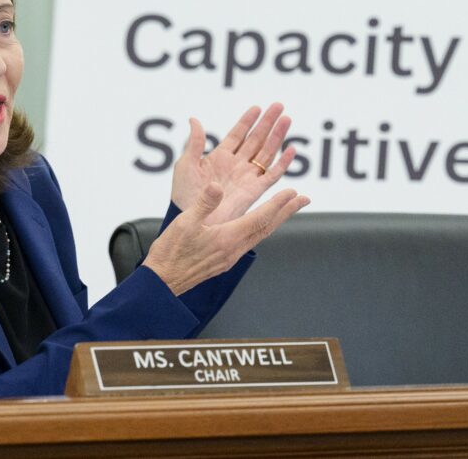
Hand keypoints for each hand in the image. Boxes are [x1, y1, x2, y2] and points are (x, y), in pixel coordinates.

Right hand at [144, 182, 308, 294]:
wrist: (163, 281)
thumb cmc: (171, 253)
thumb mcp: (185, 223)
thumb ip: (203, 204)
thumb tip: (217, 186)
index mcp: (228, 238)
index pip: (260, 218)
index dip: (277, 204)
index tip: (292, 192)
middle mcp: (234, 249)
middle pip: (267, 227)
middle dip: (286, 212)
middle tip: (303, 200)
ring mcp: (230, 256)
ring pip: (260, 235)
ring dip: (275, 220)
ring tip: (286, 209)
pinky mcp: (224, 260)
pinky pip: (250, 241)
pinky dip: (260, 228)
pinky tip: (258, 225)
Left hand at [171, 104, 296, 225]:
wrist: (191, 217)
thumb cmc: (184, 194)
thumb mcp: (186, 164)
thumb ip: (194, 143)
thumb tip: (194, 119)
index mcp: (220, 156)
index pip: (237, 134)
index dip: (247, 121)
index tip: (257, 107)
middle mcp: (236, 164)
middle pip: (256, 139)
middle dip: (267, 123)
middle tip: (278, 106)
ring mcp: (246, 176)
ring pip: (266, 153)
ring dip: (277, 137)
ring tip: (286, 119)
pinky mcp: (254, 190)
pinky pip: (272, 175)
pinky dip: (282, 164)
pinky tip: (291, 150)